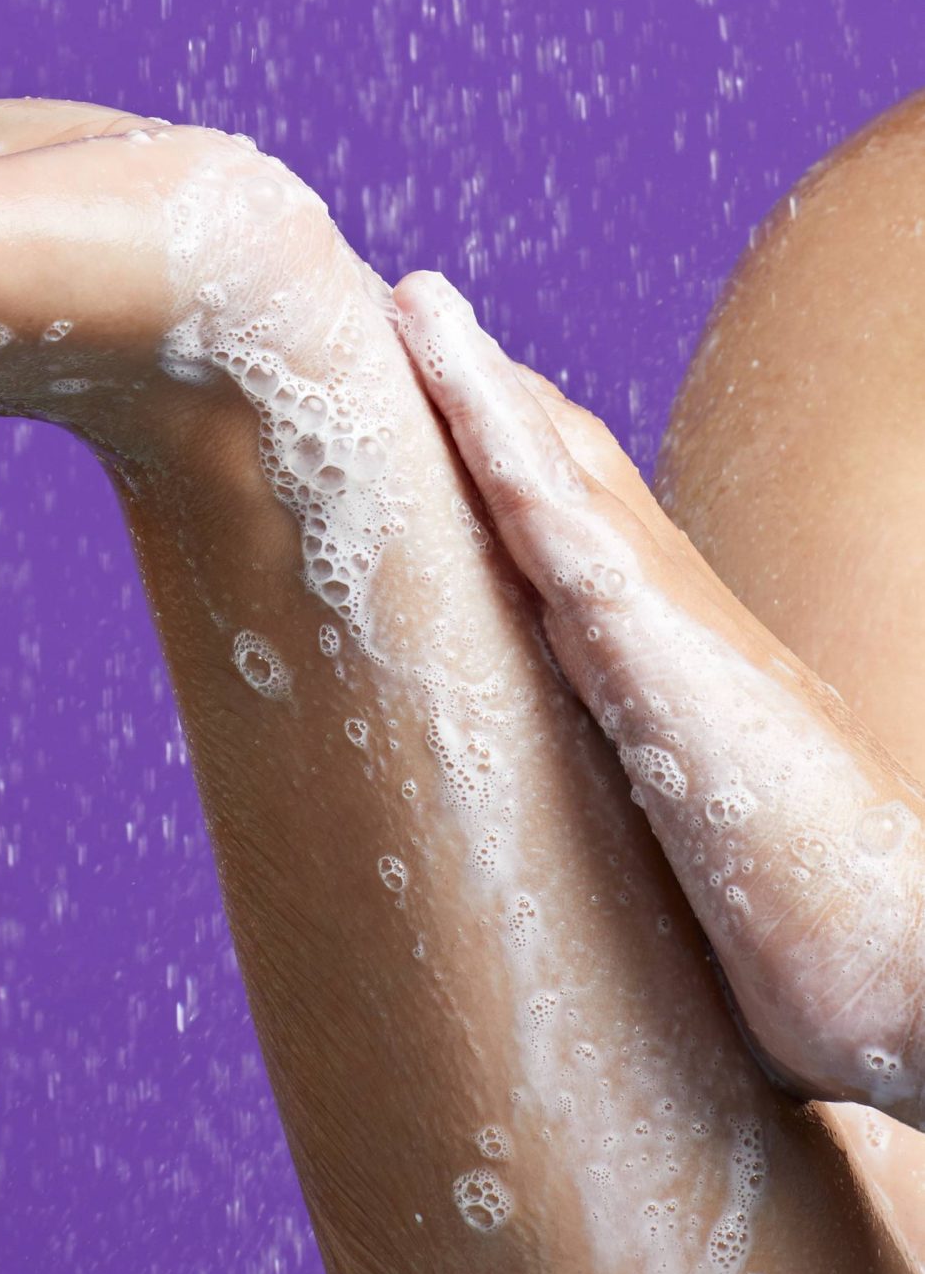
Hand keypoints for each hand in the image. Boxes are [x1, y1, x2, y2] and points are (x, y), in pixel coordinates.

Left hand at [393, 270, 924, 1126]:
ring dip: (472, 379)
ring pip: (548, 469)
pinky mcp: (652, 646)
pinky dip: (489, 426)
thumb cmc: (829, 951)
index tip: (445, 405)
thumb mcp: (709, 877)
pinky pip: (549, 512)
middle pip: (558, 473)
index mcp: (677, 665)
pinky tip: (440, 357)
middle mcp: (672, 618)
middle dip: (478, 399)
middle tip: (400, 318)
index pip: (577, 533)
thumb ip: (653, 848)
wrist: (912, 974)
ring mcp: (665, 620)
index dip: (512, 463)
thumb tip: (590, 905)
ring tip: (408, 299)